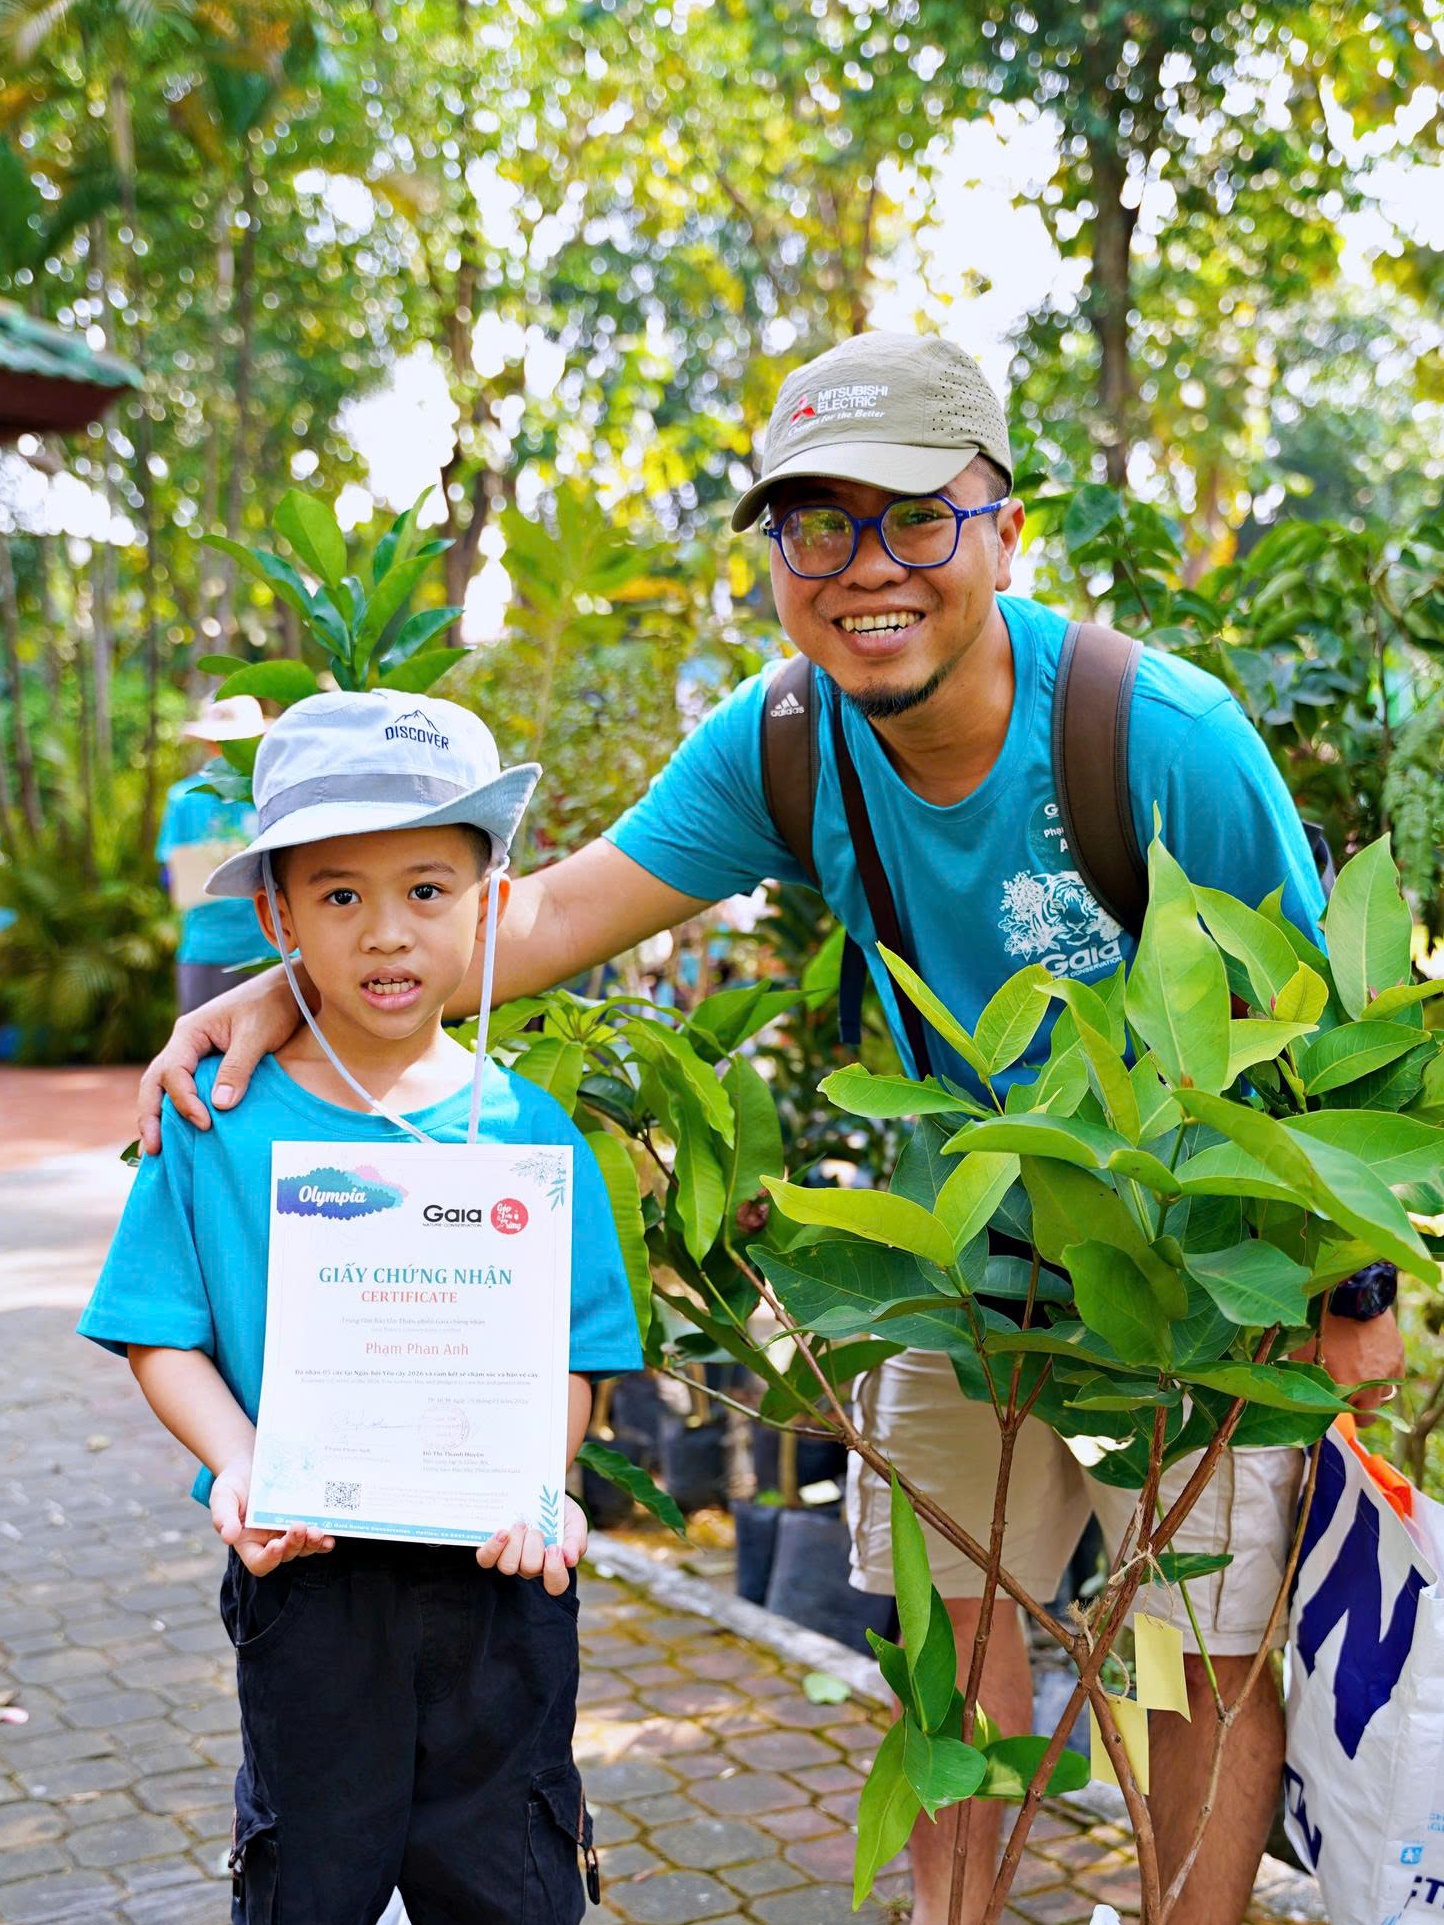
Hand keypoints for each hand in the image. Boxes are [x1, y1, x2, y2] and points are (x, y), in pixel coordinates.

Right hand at [136, 966, 304, 1154]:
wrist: (289, 992)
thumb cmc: (272, 1006)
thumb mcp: (256, 1035)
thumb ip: (238, 1068)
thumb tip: (219, 1106)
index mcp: (190, 1032)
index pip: (173, 1072)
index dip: (184, 1101)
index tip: (205, 1122)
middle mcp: (185, 1044)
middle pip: (155, 1082)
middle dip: (150, 1115)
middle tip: (153, 1148)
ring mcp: (194, 1054)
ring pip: (166, 1087)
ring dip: (160, 1115)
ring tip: (158, 1149)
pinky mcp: (208, 1064)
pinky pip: (186, 1088)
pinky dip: (179, 1109)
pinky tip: (182, 1132)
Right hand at [209, 1456, 333, 1575]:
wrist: (252, 1467)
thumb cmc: (233, 1485)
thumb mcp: (223, 1496)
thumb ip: (223, 1516)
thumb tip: (228, 1537)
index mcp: (248, 1543)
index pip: (259, 1562)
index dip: (268, 1559)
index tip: (275, 1545)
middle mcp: (270, 1543)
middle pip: (285, 1555)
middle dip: (294, 1545)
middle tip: (299, 1527)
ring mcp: (288, 1533)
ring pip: (303, 1548)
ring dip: (312, 1543)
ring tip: (317, 1531)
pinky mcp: (304, 1521)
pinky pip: (315, 1537)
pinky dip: (323, 1539)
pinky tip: (330, 1534)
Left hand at [476, 1494, 587, 1595]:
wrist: (538, 1490)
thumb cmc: (558, 1510)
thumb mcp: (574, 1521)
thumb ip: (576, 1540)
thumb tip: (570, 1559)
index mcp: (552, 1565)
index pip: (555, 1585)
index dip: (554, 1571)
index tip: (555, 1548)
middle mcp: (529, 1566)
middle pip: (529, 1570)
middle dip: (534, 1546)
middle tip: (537, 1529)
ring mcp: (509, 1559)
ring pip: (507, 1566)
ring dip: (515, 1544)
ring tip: (521, 1525)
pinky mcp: (492, 1549)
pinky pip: (486, 1559)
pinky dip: (493, 1547)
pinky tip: (502, 1532)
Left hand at [1311, 1307, 1405, 1421]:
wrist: (1351, 1292)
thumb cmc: (1321, 1319)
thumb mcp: (1303, 1351)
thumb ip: (1307, 1378)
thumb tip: (1303, 1393)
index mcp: (1346, 1385)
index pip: (1343, 1414)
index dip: (1335, 1412)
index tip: (1329, 1406)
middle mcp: (1371, 1383)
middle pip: (1368, 1414)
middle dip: (1356, 1410)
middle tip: (1344, 1399)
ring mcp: (1388, 1370)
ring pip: (1384, 1398)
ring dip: (1372, 1395)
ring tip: (1358, 1381)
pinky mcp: (1398, 1356)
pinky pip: (1394, 1379)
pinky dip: (1384, 1379)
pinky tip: (1372, 1368)